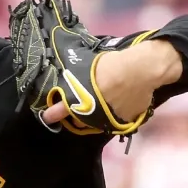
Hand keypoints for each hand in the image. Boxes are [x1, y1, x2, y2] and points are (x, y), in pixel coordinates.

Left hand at [41, 40, 180, 126]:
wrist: (140, 70)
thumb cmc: (113, 65)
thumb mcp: (90, 65)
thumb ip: (79, 74)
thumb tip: (71, 73)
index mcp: (81, 99)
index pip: (62, 109)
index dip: (53, 114)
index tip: (47, 116)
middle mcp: (93, 114)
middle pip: (82, 121)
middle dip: (79, 116)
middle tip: (82, 106)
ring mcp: (110, 120)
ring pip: (99, 122)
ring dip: (98, 116)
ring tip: (104, 103)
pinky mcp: (126, 121)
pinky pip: (119, 118)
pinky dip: (118, 112)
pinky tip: (123, 101)